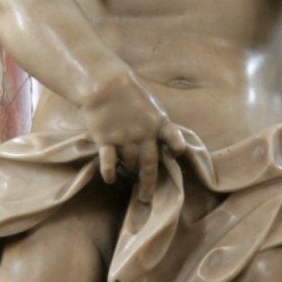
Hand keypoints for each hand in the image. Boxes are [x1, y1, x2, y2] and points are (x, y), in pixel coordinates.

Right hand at [82, 69, 185, 201]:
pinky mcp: (107, 140)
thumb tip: (158, 137)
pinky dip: (110, 172)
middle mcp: (145, 135)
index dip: (176, 151)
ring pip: (130, 163)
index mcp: (159, 123)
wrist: (104, 83)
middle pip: (150, 165)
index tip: (171, 156)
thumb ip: (155, 122)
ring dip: (129, 171)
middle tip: (146, 198)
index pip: (176, 142)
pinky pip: (110, 162)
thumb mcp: (150, 104)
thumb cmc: (127, 89)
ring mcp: (126, 139)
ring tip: (127, 175)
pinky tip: (110, 179)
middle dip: (148, 183)